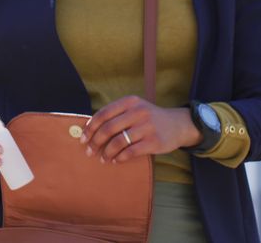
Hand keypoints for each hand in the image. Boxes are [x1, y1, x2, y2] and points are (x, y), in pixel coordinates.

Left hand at [80, 96, 201, 163]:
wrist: (178, 124)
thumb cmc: (149, 118)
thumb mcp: (135, 109)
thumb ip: (116, 115)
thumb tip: (89, 130)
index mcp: (130, 102)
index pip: (104, 114)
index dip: (90, 127)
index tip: (82, 139)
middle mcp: (138, 112)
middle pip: (109, 128)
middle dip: (95, 142)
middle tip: (89, 152)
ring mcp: (147, 126)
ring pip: (119, 141)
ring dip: (107, 152)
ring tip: (103, 158)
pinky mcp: (154, 141)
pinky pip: (131, 152)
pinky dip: (120, 157)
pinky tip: (116, 160)